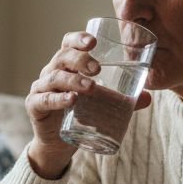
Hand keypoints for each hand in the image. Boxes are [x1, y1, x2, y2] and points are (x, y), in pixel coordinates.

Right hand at [25, 31, 152, 178]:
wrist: (59, 144)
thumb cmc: (80, 115)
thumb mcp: (102, 104)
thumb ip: (123, 100)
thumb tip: (147, 97)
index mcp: (67, 66)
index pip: (68, 44)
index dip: (78, 39)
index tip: (93, 41)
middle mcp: (51, 73)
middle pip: (62, 57)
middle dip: (80, 59)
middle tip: (97, 68)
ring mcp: (41, 89)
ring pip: (54, 78)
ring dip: (73, 80)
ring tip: (91, 87)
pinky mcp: (35, 107)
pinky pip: (44, 100)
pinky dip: (57, 99)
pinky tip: (71, 100)